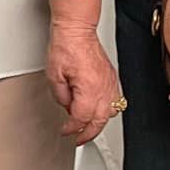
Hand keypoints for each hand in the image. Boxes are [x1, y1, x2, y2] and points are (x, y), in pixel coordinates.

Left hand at [44, 25, 122, 144]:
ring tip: (87, 128)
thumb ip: (60, 96)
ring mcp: (110, 83)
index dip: (72, 129)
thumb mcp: (53, 75)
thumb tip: (67, 107)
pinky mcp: (112, 78)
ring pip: (111, 113)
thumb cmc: (66, 46)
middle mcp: (103, 87)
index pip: (81, 119)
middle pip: (99, 121)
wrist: (77, 30)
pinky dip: (107, 111)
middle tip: (78, 139)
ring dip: (99, 124)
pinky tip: (99, 112)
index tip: (66, 131)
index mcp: (89, 88)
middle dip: (87, 134)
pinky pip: (116, 101)